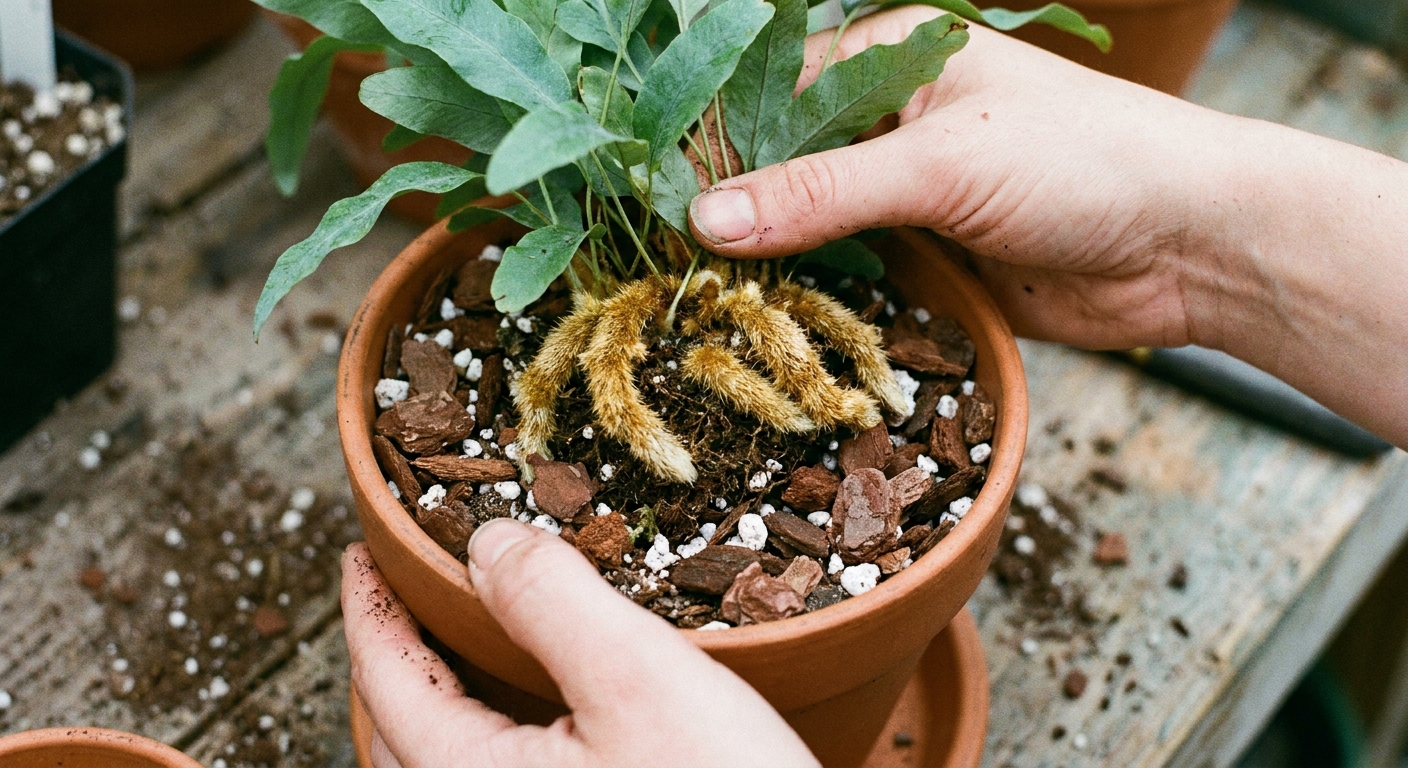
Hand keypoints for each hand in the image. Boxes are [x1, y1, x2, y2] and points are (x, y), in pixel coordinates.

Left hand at [341, 523, 818, 767]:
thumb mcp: (641, 680)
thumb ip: (553, 602)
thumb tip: (486, 543)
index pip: (386, 679)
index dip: (370, 606)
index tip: (362, 555)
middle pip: (394, 736)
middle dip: (388, 661)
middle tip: (398, 598)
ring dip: (431, 708)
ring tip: (453, 656)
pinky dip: (480, 742)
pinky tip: (526, 729)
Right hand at [690, 9, 1407, 446]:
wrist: (1193, 246)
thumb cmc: (1085, 164)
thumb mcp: (941, 167)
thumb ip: (822, 192)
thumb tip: (702, 221)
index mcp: (891, 60)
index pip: (768, 96)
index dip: (706, 147)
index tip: (640, 200)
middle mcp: (891, 123)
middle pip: (783, 168)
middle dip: (731, 216)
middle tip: (658, 269)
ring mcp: (908, 195)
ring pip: (811, 230)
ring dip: (769, 269)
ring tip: (694, 307)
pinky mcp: (929, 259)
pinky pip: (852, 280)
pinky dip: (815, 305)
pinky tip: (767, 333)